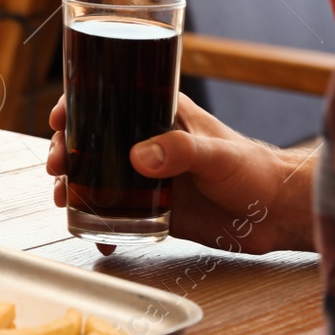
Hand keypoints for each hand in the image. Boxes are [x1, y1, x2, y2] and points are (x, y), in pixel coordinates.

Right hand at [46, 92, 316, 256]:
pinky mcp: (154, 208)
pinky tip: (98, 237)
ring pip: (97, 176)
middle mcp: (146, 141)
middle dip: (65, 151)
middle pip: (92, 139)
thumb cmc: (254, 170)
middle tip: (57, 168)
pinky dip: (101, 225)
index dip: (75, 104)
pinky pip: (117, 214)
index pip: (107, 97)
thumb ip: (180, 151)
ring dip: (75, 187)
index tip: (58, 119)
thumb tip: (137, 157)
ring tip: (65, 201)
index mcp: (159, 113)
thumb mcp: (216, 154)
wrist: (277, 215)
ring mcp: (147, 176)